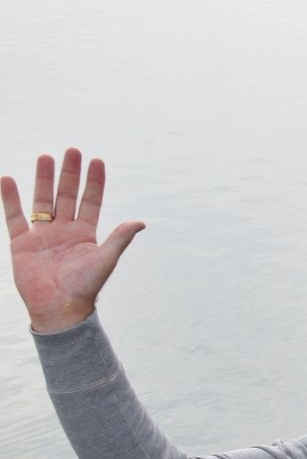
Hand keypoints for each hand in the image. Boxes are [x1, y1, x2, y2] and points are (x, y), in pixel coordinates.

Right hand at [5, 149, 145, 331]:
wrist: (59, 308)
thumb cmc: (85, 287)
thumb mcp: (105, 260)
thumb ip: (119, 239)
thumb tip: (140, 222)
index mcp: (86, 234)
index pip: (91, 201)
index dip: (94, 182)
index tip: (97, 161)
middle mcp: (64, 231)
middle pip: (67, 196)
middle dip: (70, 174)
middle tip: (72, 150)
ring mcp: (42, 236)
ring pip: (42, 201)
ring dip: (44, 179)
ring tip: (45, 157)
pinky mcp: (21, 244)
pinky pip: (15, 216)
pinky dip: (10, 198)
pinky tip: (8, 179)